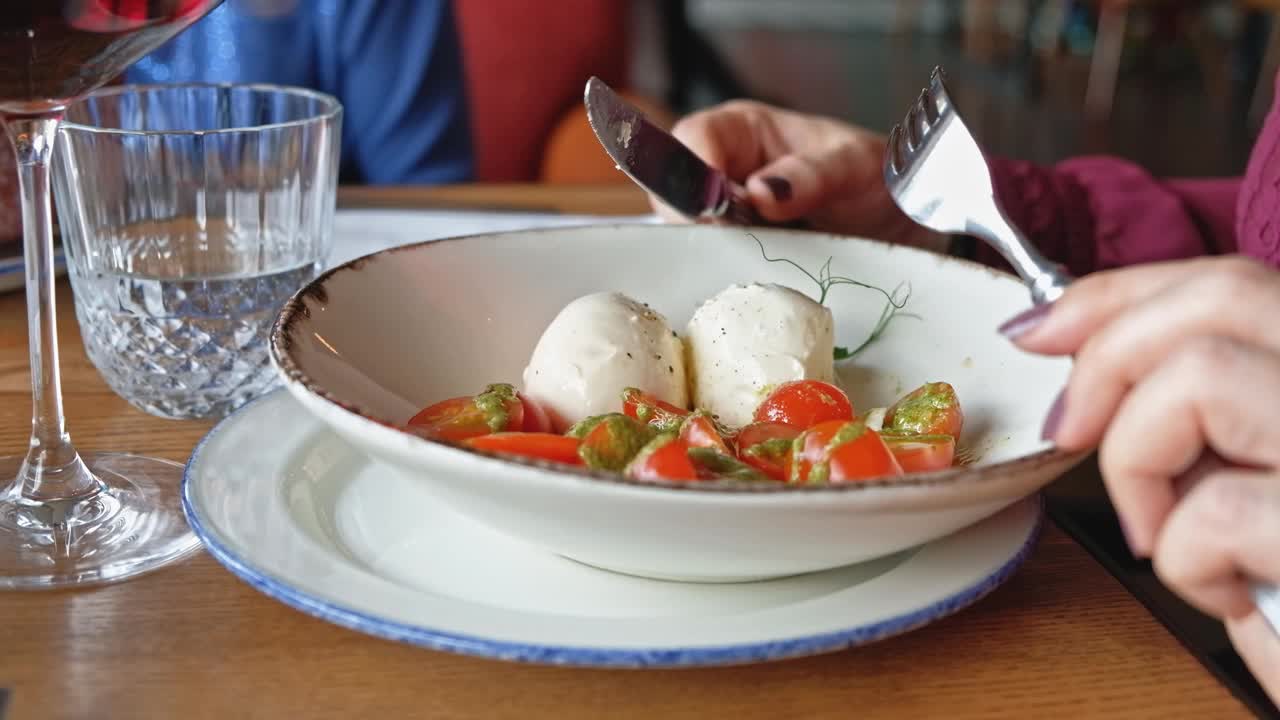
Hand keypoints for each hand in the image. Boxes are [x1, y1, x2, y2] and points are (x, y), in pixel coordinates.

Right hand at [656, 100, 945, 251]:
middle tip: (738, 246)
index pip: (694, 140)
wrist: (904, 227)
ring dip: (715, 256)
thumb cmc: (880, 180)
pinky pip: (714, 268)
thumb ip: (812, 174)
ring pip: (690, 237)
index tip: (719, 210)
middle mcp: (727, 172)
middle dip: (700, 223)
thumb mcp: (855, 166)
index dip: (695, 173)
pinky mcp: (738, 258)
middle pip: (677, 194)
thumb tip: (760, 192)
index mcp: (744, 131)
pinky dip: (728, 278)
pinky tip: (753, 286)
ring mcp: (729, 220)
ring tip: (754, 266)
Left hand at [1000, 255, 1279, 701]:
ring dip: (1140, 462)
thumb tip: (1069, 341)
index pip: (1230, 283)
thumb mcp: (1242, 479)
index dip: (1117, 295)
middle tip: (1069, 431)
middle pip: (1219, 298)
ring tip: (1163, 534)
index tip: (1039, 331)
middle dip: (1108, 357)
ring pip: (1202, 377)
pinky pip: (1215, 512)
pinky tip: (1226, 596)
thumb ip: (1191, 405)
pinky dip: (1186, 562)